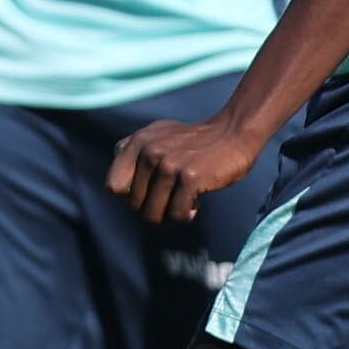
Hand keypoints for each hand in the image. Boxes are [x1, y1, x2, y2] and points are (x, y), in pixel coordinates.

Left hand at [111, 109, 268, 226]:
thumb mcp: (158, 136)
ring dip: (171, 214)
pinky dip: (188, 214)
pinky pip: (177, 215)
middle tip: (174, 197)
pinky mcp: (189, 177)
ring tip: (186, 199)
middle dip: (155, 208)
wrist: (234, 133)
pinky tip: (197, 201)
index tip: (152, 190)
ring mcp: (168, 164)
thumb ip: (133, 152)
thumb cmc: (197, 142)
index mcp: (137, 143)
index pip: (114, 186)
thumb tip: (115, 185)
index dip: (132, 195)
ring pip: (153, 215)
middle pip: (135, 206)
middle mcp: (149, 152)